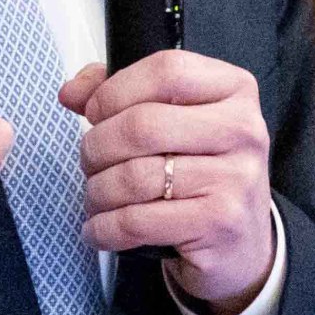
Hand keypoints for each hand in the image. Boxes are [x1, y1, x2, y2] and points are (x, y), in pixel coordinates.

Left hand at [62, 51, 273, 314]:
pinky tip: (99, 230)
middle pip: (142, 125)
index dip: (115, 91)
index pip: (166, 71)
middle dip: (96, 147)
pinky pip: (137, 221)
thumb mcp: (174, 121)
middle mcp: (242, 129)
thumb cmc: (199, 173)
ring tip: (95, 198)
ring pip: (134, 176)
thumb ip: (121, 93)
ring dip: (97, 191)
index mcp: (234, 90)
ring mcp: (235, 177)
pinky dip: (105, 227)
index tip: (95, 113)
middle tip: (90, 163)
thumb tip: (71, 92)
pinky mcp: (219, 222)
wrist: (241, 243)